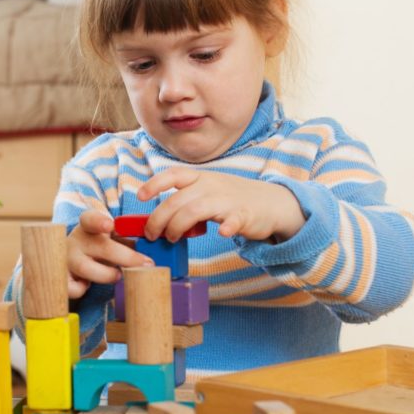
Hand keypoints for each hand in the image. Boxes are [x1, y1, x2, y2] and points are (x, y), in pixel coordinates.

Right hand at [66, 210, 153, 298]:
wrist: (69, 256)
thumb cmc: (97, 246)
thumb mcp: (110, 238)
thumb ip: (127, 240)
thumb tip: (150, 254)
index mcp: (88, 225)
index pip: (90, 219)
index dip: (99, 221)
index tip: (110, 226)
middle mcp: (75, 240)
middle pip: (99, 247)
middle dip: (126, 257)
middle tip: (145, 264)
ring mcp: (66, 258)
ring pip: (85, 268)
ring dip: (107, 274)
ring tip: (116, 275)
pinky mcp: (62, 277)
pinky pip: (72, 288)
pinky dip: (82, 289)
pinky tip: (86, 285)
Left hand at [137, 169, 305, 242]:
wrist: (273, 203)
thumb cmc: (232, 200)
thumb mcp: (206, 192)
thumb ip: (185, 201)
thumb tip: (157, 219)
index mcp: (200, 178)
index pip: (173, 175)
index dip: (154, 184)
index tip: (140, 196)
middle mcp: (211, 186)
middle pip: (177, 201)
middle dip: (158, 219)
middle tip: (152, 235)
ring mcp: (228, 200)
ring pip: (195, 210)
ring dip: (178, 227)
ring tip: (172, 239)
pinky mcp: (244, 215)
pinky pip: (234, 220)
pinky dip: (227, 226)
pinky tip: (221, 233)